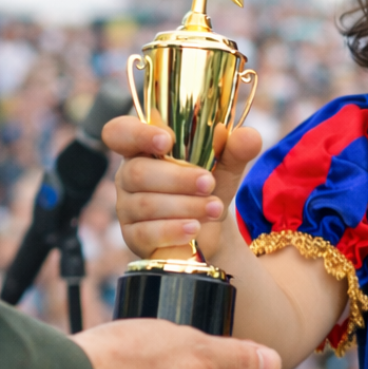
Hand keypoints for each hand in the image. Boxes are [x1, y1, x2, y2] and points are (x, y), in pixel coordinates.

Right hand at [104, 116, 260, 263]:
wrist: (212, 226)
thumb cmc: (209, 184)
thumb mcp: (227, 163)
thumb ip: (237, 147)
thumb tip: (248, 137)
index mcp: (144, 147)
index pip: (119, 132)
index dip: (137, 134)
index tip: (167, 139)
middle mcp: (129, 174)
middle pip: (137, 172)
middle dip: (177, 178)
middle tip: (209, 183)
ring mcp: (127, 207)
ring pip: (145, 204)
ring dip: (184, 206)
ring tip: (214, 208)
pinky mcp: (133, 236)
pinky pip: (145, 233)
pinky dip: (173, 230)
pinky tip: (194, 228)